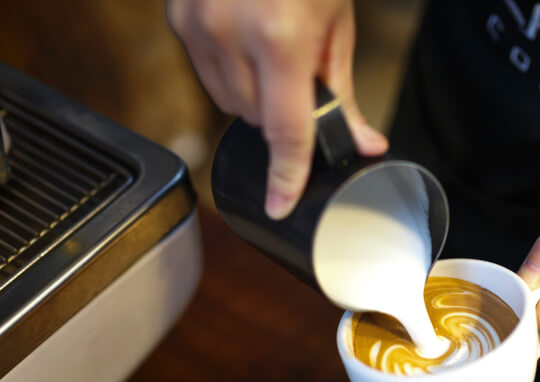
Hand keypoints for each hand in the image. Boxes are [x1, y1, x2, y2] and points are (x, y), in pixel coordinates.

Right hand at [167, 0, 387, 218]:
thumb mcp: (336, 23)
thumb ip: (342, 92)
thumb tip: (361, 142)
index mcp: (279, 37)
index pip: (285, 132)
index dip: (286, 176)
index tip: (280, 205)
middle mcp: (228, 33)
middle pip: (256, 119)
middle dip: (281, 113)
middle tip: (296, 75)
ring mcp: (195, 24)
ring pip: (227, 101)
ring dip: (253, 94)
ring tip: (271, 47)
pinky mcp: (177, 17)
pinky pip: (205, 72)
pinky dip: (228, 69)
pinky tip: (245, 36)